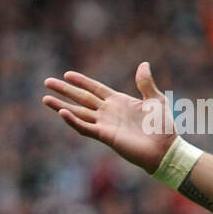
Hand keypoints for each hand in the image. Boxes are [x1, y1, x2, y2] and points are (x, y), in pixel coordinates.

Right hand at [43, 62, 176, 173]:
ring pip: (79, 113)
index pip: (95, 89)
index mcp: (119, 102)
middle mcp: (109, 112)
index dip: (82, 81)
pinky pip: (85, 127)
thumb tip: (144, 64)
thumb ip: (145, 83)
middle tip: (47, 81)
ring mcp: (106, 124)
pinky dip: (73, 121)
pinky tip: (63, 112)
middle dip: (65, 90)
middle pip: (82, 98)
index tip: (67, 74)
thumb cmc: (163, 127)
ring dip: (62, 106)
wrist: (166, 149)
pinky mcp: (106, 136)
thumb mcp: (156, 100)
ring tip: (45, 98)